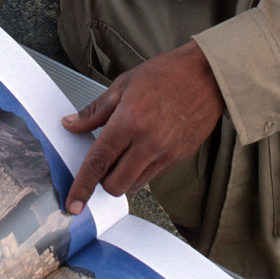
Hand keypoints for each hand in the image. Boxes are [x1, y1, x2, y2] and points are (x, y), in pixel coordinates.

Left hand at [61, 42, 224, 213]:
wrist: (208, 76)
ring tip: (124, 153)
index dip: (82, 186)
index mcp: (129, 122)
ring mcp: (166, 154)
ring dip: (122, 178)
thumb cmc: (168, 74)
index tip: (73, 204)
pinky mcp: (179, 158)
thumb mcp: (123, 85)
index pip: (98, 163)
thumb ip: (95, 111)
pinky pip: (152, 176)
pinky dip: (140, 171)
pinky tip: (142, 150)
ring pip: (134, 185)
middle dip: (102, 181)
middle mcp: (147, 143)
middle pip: (115, 185)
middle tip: (101, 163)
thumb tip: (72, 125)